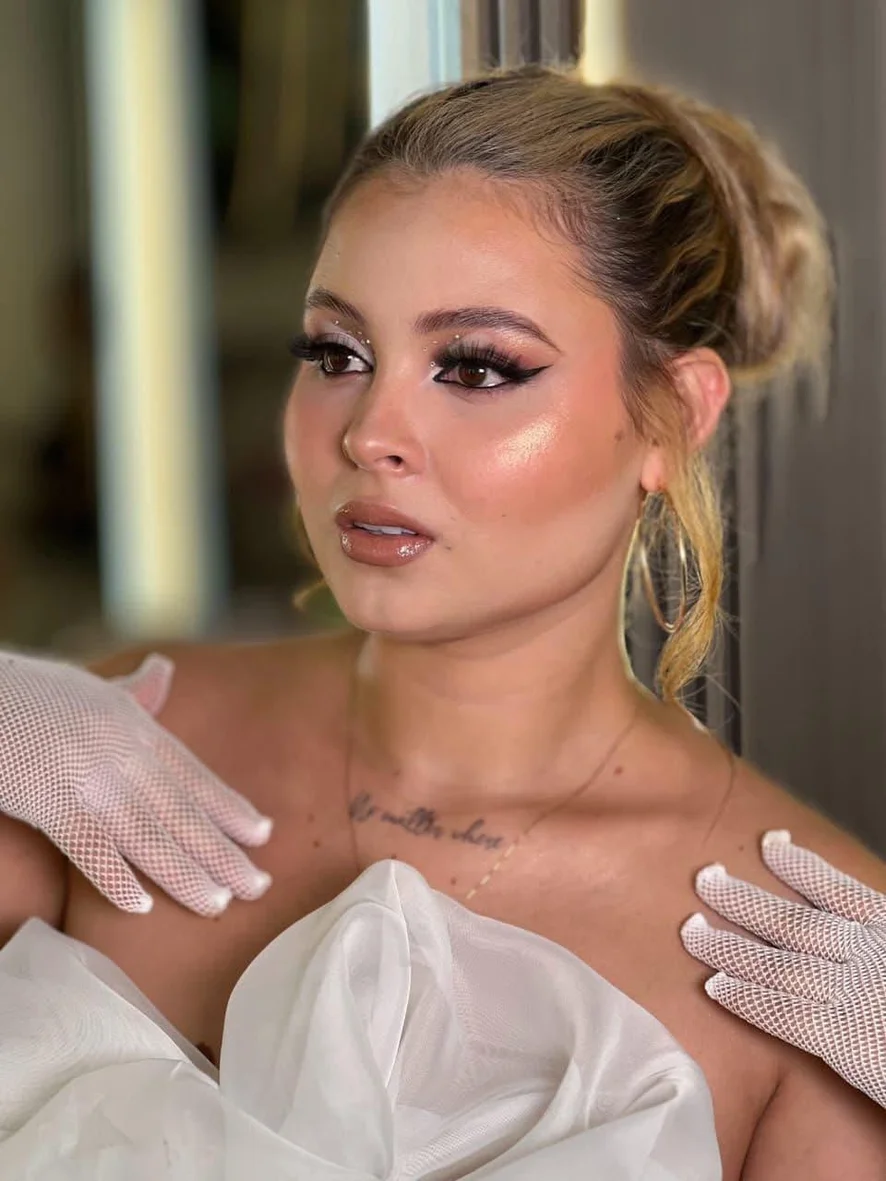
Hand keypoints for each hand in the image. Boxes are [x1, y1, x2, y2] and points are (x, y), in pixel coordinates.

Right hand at [0, 651, 272, 915]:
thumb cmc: (29, 695)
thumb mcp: (90, 687)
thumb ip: (134, 691)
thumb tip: (166, 669)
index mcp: (135, 724)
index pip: (194, 774)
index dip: (229, 808)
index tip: (264, 835)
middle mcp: (123, 751)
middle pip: (183, 811)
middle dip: (224, 852)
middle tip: (260, 886)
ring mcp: (89, 778)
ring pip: (149, 836)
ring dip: (186, 874)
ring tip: (218, 904)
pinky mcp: (50, 801)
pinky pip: (90, 848)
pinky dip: (116, 878)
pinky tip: (141, 907)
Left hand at [681, 830, 885, 1106]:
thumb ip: (874, 930)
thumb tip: (842, 915)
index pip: (840, 890)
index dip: (801, 866)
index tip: (770, 843)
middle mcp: (870, 956)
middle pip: (794, 922)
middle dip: (745, 899)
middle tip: (704, 878)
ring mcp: (855, 997)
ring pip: (777, 964)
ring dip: (729, 947)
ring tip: (690, 931)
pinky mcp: (844, 1043)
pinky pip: (785, 1015)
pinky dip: (748, 999)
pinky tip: (715, 987)